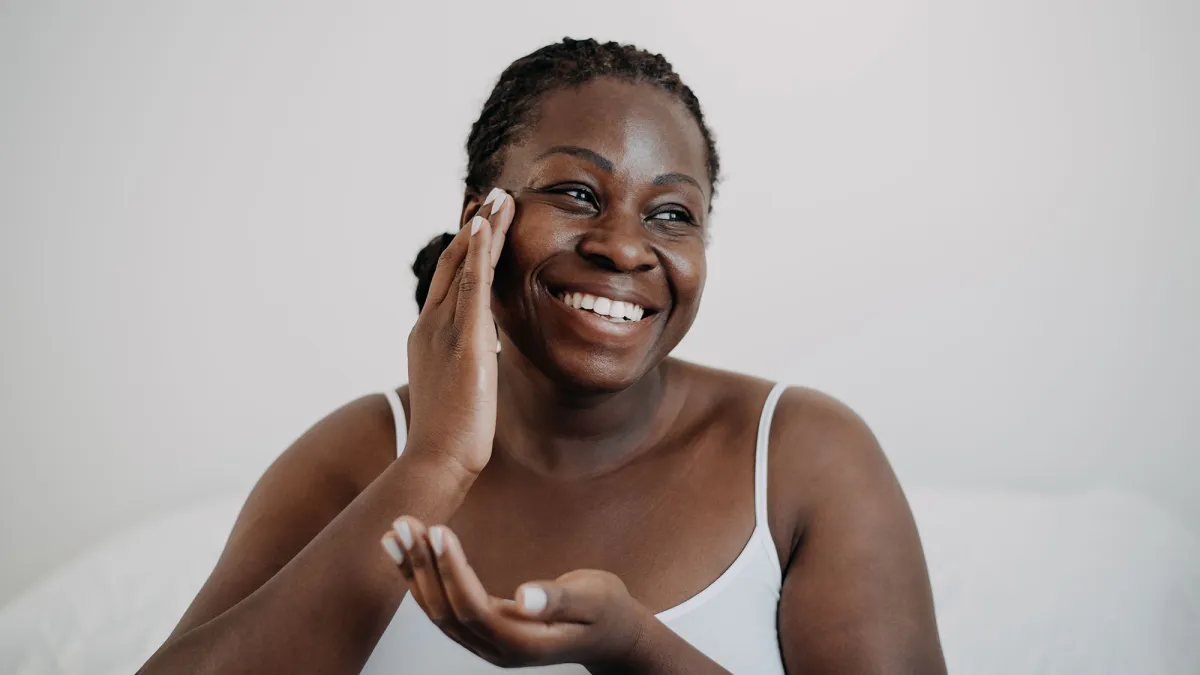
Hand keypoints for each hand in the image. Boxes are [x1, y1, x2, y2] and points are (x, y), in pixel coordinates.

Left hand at [380, 516, 647, 668]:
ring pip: (437, 611)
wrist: (612, 636)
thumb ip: (560, 599)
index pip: (474, 608)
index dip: (452, 571)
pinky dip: (421, 578)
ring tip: (396, 531)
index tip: (438, 531)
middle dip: (422, 566)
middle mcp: (497, 649)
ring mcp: (486, 644)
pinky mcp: (482, 629)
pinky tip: (406, 551)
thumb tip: (525, 597)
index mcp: (523, 644)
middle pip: (446, 611)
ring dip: (414, 570)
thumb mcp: (594, 599)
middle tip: (405, 523)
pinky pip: (442, 606)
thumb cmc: (607, 612)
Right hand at [405, 188, 512, 475]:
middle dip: (474, 229)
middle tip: (492, 198)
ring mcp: (444, 332)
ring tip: (500, 199)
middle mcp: (430, 327)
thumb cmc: (449, 437)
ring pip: (464, 268)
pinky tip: (486, 228)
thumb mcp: (458, 390)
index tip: (481, 225)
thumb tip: (483, 355)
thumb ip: (467, 364)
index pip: (449, 284)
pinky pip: (471, 288)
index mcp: (427, 338)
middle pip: (454, 266)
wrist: (435, 461)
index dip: (466, 252)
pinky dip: (478, 255)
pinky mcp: (463, 342)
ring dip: (482, 230)